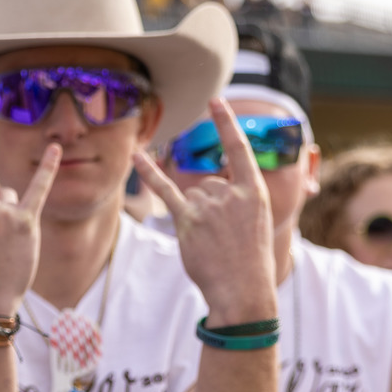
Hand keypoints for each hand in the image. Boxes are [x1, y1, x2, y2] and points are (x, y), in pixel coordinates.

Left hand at [133, 99, 276, 324]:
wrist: (243, 291)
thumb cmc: (248, 261)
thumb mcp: (254, 223)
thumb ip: (235, 200)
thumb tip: (206, 188)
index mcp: (255, 191)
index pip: (239, 148)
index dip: (226, 123)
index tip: (215, 101)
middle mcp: (232, 192)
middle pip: (208, 185)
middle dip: (209, 209)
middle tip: (223, 238)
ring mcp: (210, 205)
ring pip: (190, 196)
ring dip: (194, 218)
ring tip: (211, 242)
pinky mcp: (187, 220)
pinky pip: (164, 190)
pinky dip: (149, 173)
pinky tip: (136, 156)